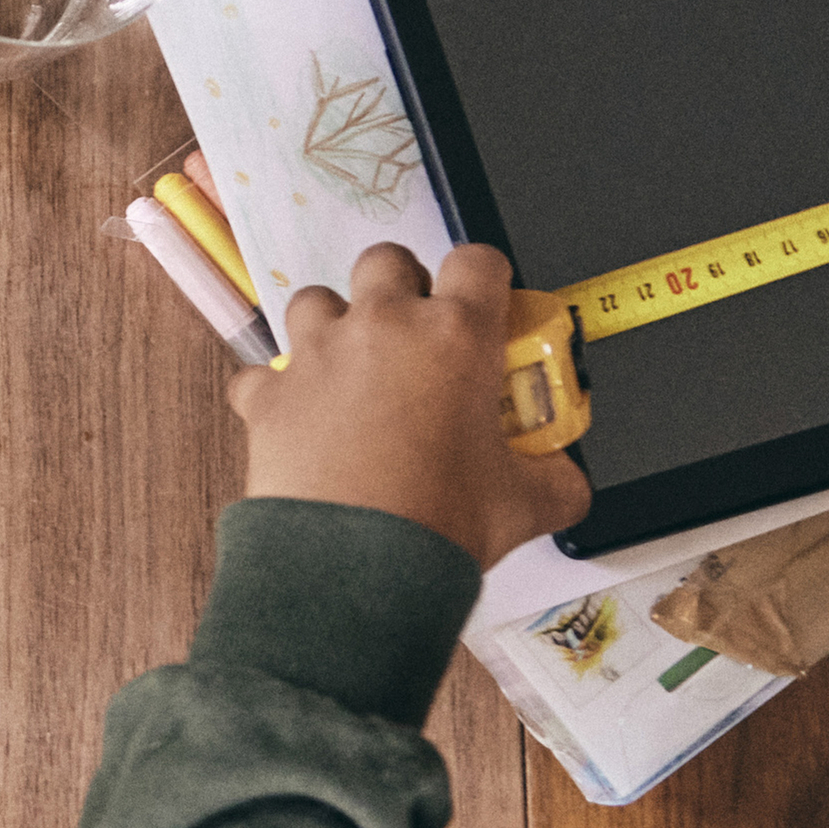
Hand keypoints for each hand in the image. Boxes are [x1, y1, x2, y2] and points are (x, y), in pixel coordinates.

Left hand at [233, 242, 594, 569]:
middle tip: (416, 332)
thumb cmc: (437, 524)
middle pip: (386, 260)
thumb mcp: (527, 502)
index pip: (477, 260)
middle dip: (402, 284)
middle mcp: (382, 327)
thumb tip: (567, 483)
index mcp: (456, 335)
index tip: (485, 303)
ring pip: (314, 299)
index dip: (484, 276)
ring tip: (353, 367)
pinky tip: (298, 419)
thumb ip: (558, 479)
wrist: (356, 567)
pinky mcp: (270, 396)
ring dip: (332, 322)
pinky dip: (276, 391)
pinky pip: (261, 375)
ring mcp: (318, 355)